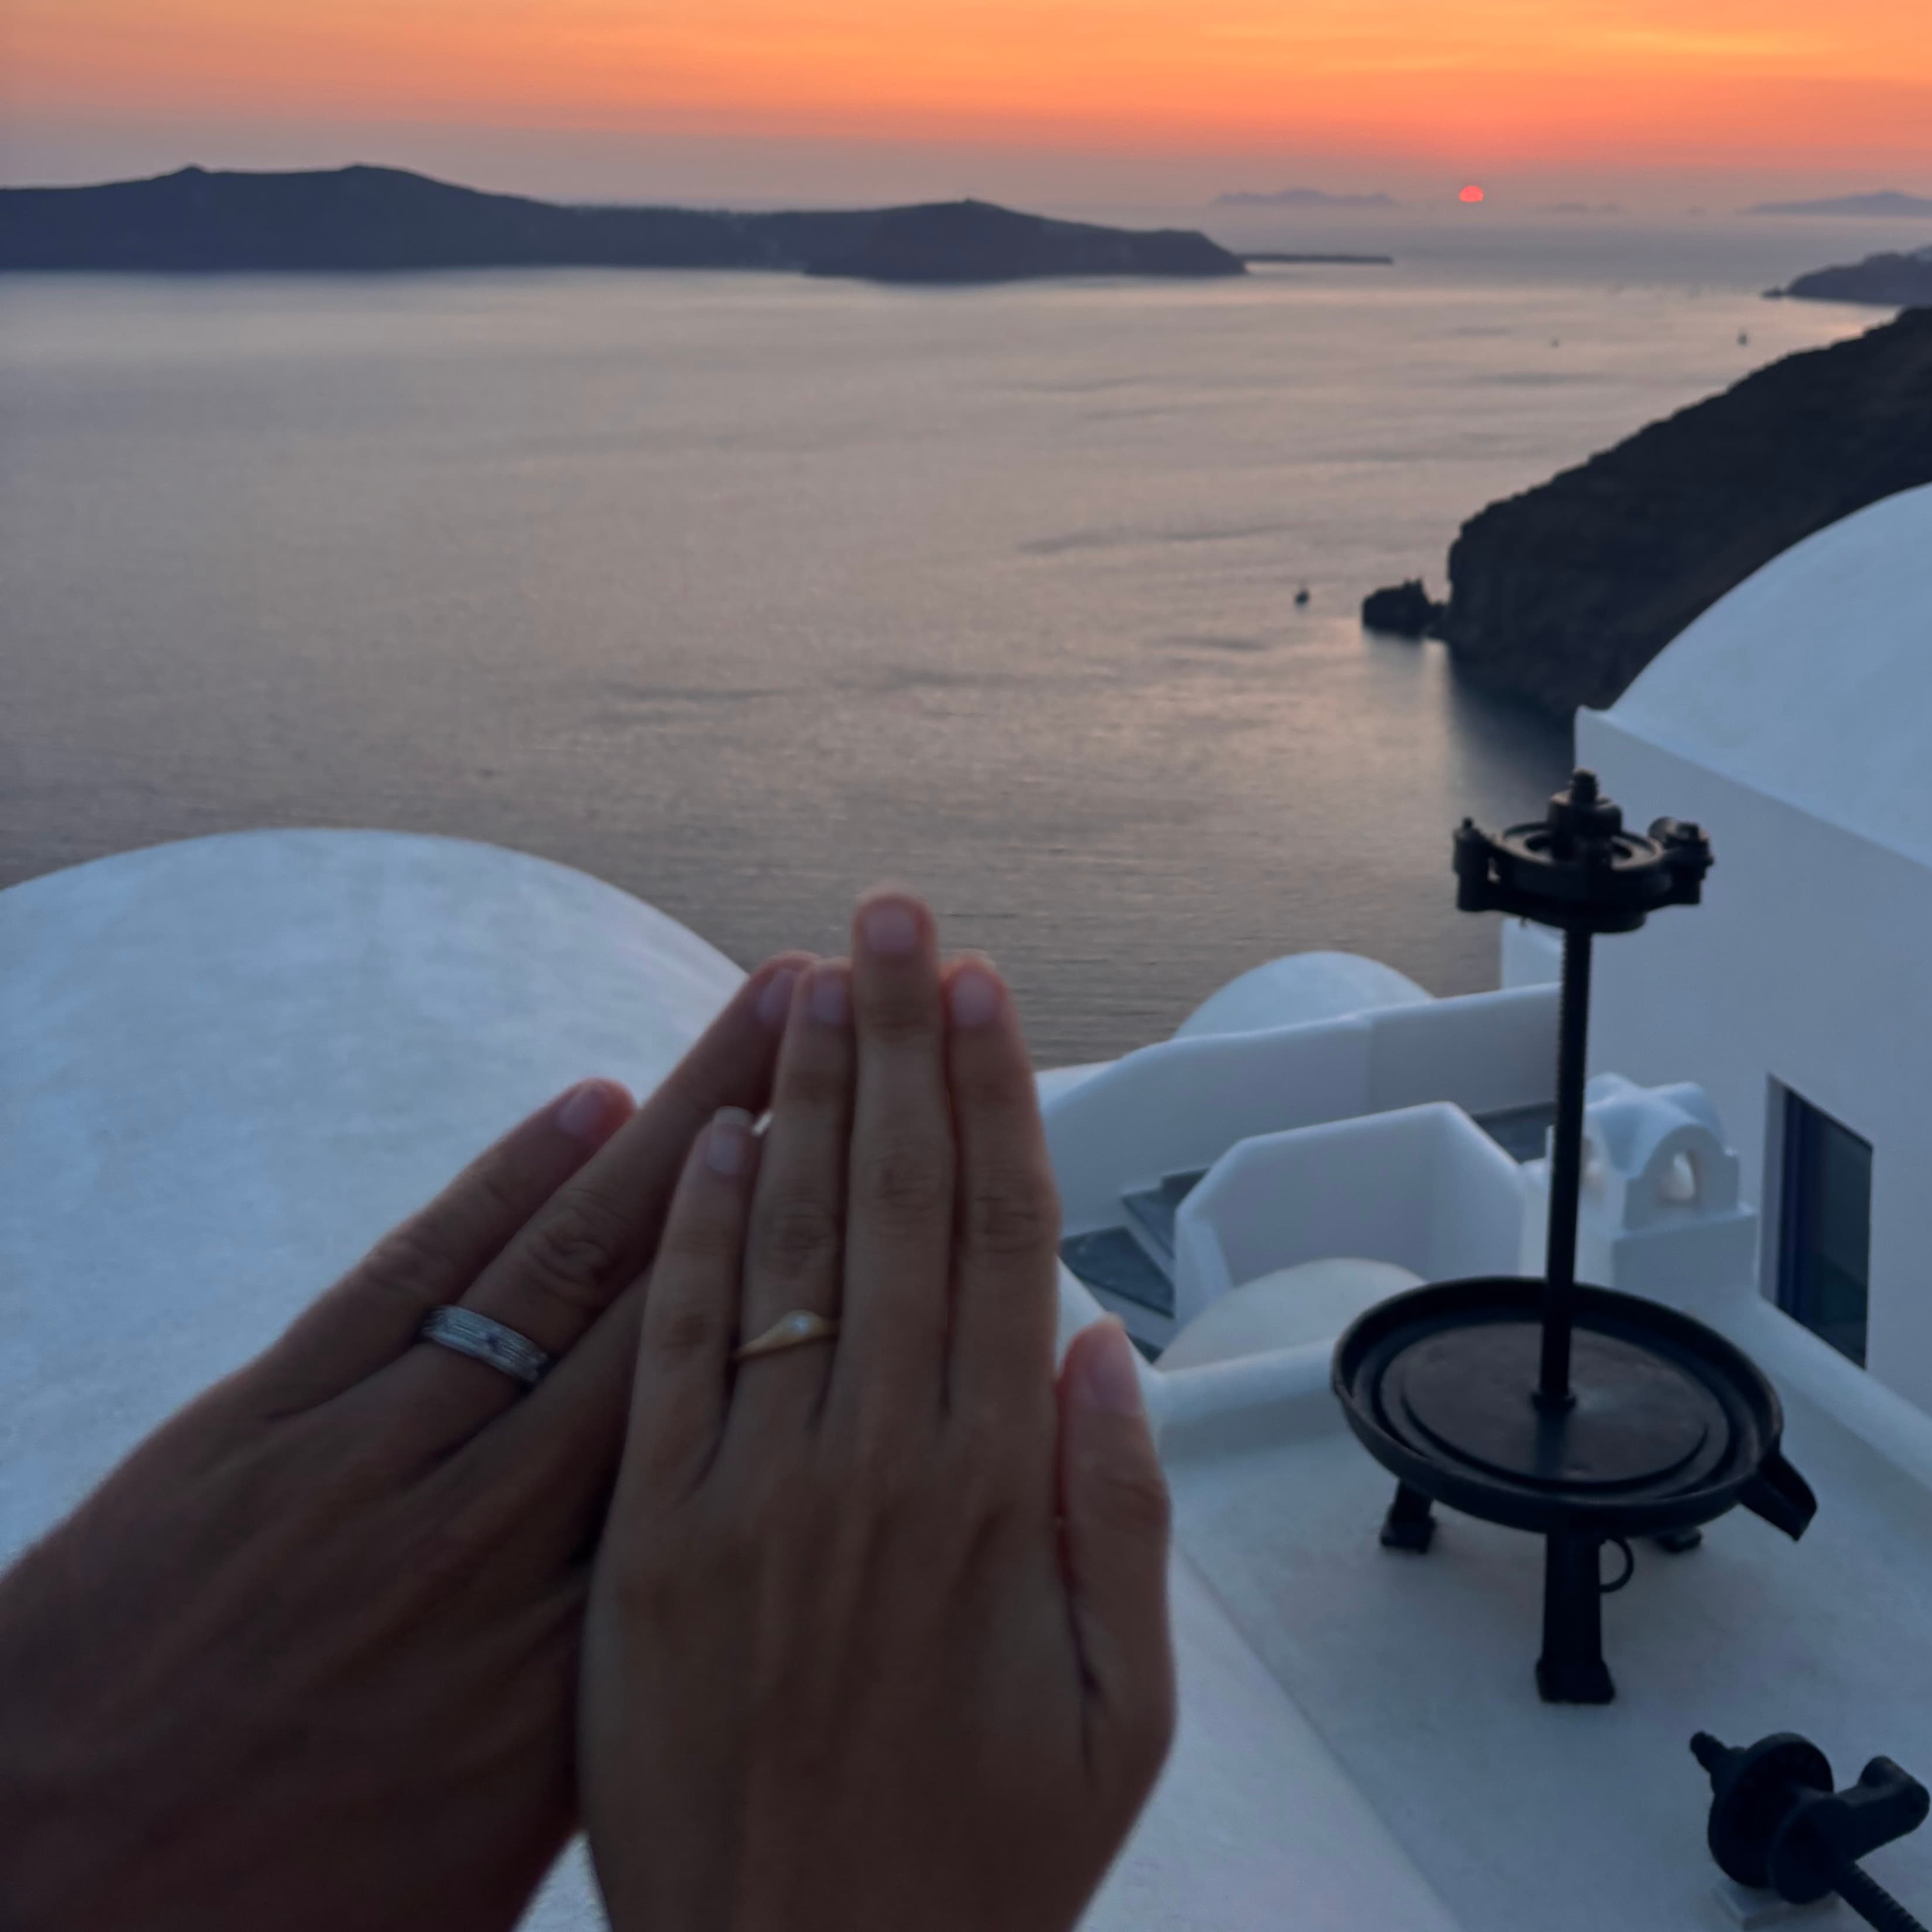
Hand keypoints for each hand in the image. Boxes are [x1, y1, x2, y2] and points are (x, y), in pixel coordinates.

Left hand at [0, 950, 811, 1931]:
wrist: (37, 1901)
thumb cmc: (271, 1912)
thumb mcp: (481, 1857)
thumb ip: (604, 1713)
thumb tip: (713, 1612)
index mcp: (564, 1661)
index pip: (734, 1443)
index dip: (838, 1303)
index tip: (923, 1193)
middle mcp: (489, 1544)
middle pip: (684, 1309)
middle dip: (798, 1156)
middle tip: (882, 1023)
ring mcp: (368, 1468)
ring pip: (561, 1267)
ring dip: (681, 1124)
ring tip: (776, 1010)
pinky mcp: (258, 1426)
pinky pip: (413, 1279)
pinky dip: (504, 1185)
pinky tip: (587, 1108)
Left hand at [582, 892, 1174, 1931]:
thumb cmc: (970, 1870)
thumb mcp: (1120, 1722)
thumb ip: (1115, 1519)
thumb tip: (1096, 1344)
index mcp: (992, 1491)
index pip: (998, 1236)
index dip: (994, 1095)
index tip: (981, 986)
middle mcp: (874, 1463)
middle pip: (898, 1203)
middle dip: (900, 1044)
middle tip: (894, 918)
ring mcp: (752, 1495)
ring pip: (792, 1248)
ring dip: (808, 1099)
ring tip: (813, 976)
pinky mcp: (647, 1545)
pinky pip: (673, 1357)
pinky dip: (700, 1237)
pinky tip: (718, 1136)